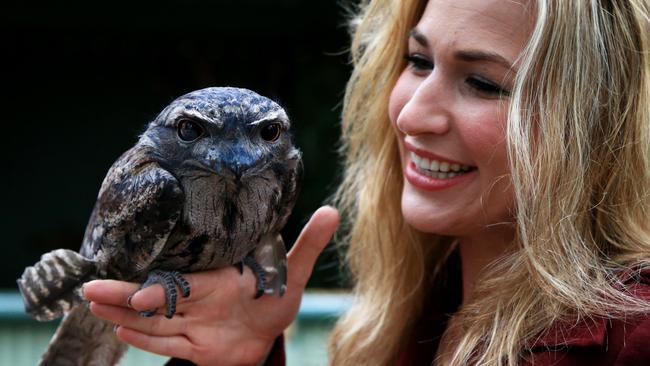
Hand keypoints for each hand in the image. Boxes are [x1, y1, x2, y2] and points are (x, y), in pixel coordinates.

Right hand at [83, 206, 338, 365]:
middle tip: (90, 289)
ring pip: (154, 321)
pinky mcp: (195, 347)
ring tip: (93, 307)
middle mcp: (199, 300)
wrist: (271, 330)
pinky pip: (167, 344)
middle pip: (157, 300)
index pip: (184, 284)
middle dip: (124, 296)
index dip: (161, 289)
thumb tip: (333, 211)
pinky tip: (120, 332)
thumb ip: (308, 243)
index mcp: (217, 280)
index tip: (138, 292)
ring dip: (125, 316)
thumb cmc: (277, 296)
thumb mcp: (293, 272)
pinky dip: (146, 341)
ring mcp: (194, 324)